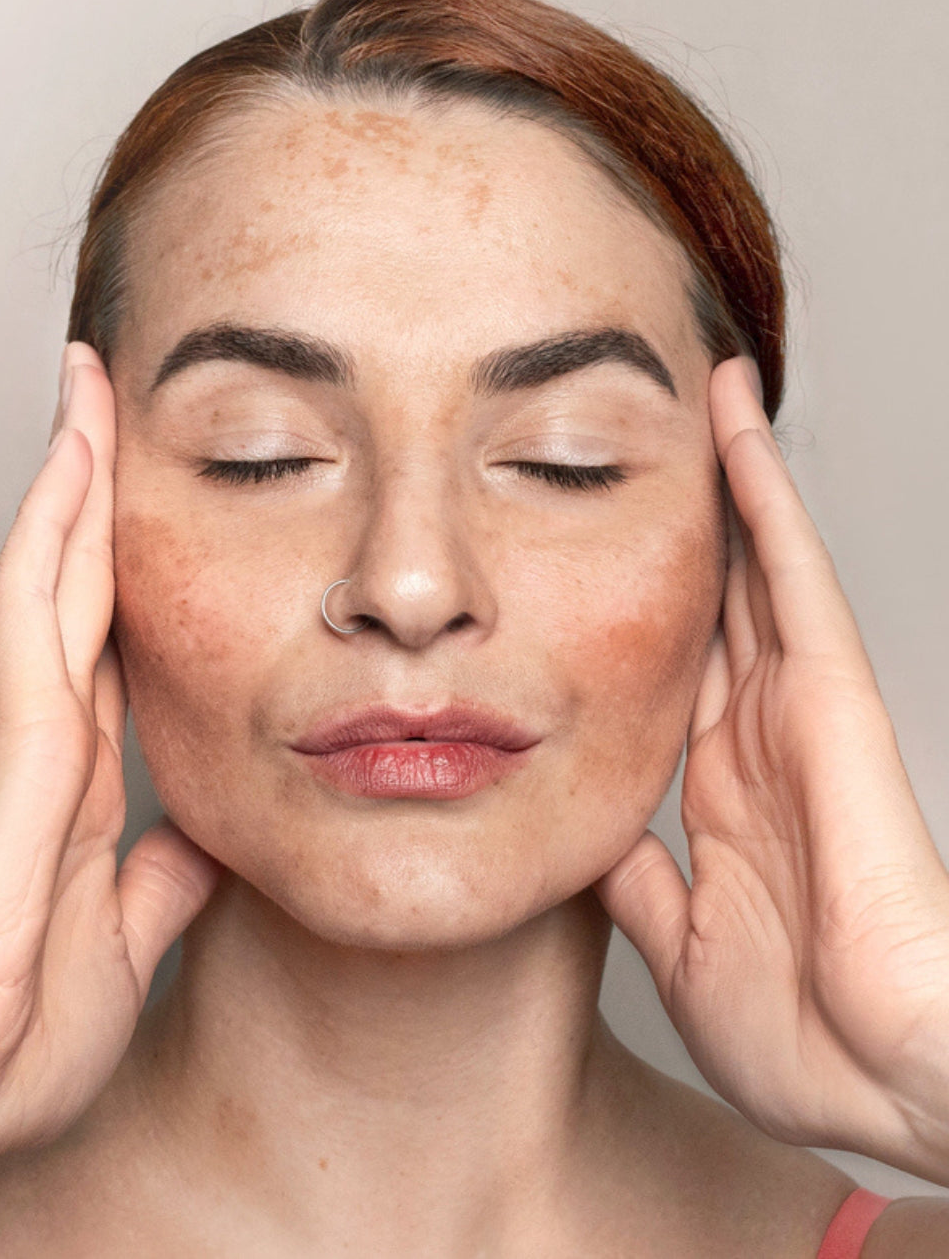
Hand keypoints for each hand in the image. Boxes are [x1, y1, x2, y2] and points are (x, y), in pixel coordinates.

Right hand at [0, 343, 220, 1216]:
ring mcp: (24, 736)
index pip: (108, 630)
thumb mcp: (130, 935)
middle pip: (78, 579)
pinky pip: (35, 620)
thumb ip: (167, 878)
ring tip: (87, 393)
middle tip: (105, 391)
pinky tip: (69, 477)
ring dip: (72, 482)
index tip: (145, 488)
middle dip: (92, 482)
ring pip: (53, 575)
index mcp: (80, 773)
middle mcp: (47, 735)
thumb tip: (214, 833)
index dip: (122, 555)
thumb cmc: (16, 1028)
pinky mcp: (13, 754)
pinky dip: (54, 542)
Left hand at [592, 355, 948, 1184]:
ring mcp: (800, 711)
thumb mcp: (682, 948)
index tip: (589, 556)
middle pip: (711, 602)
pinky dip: (766, 505)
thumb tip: (588, 837)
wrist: (886, 1081)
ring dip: (730, 481)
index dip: (636, 609)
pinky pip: (794, 581)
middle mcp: (759, 736)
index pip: (673, 670)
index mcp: (721, 793)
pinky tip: (737, 434)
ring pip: (755, 567)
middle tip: (640, 441)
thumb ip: (637, 886)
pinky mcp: (836, 700)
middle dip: (682, 526)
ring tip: (702, 394)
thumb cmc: (804, 1038)